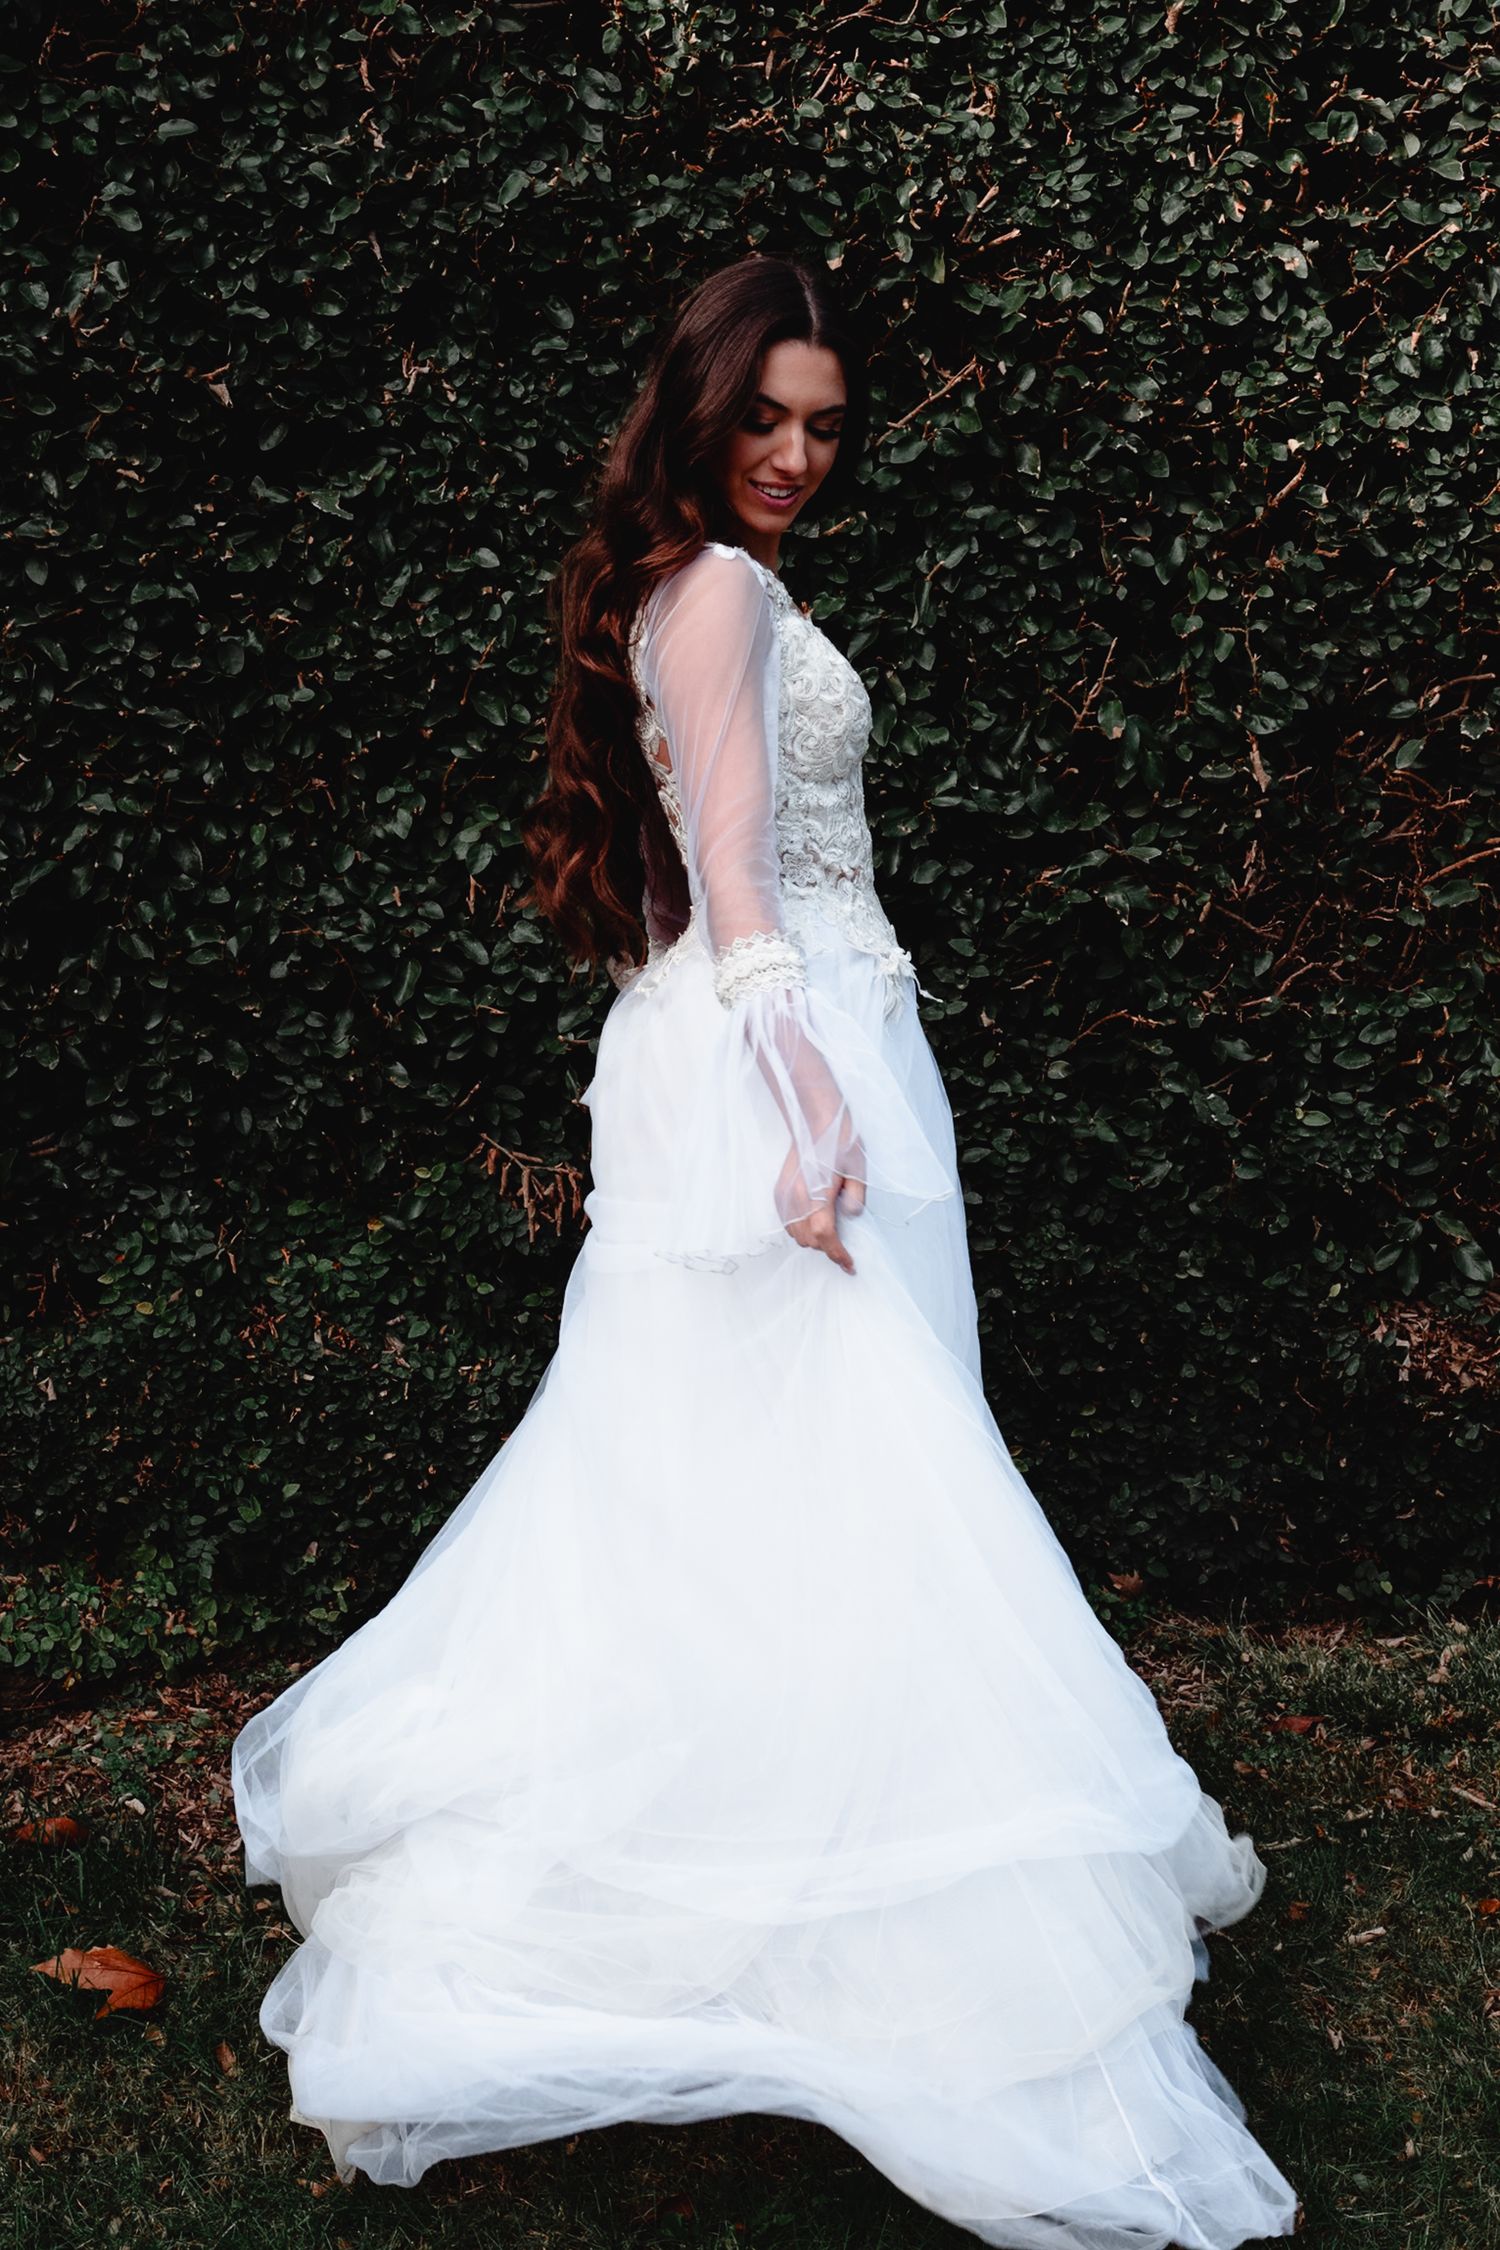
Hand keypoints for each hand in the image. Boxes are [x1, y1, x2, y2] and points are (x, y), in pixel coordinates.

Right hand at [777, 1137, 866, 1271]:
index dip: (838, 1255)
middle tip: (844, 1244)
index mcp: (817, 1195)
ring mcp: (784, 1195)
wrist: (814, 1118)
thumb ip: (856, 1196)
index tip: (849, 1266)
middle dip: (827, 1247)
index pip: (826, 1237)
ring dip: (812, 1239)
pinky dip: (798, 1228)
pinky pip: (786, 1221)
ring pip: (795, 1234)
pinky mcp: (779, 1190)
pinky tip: (812, 1220)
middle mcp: (796, 1198)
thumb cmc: (840, 1139)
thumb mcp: (858, 1168)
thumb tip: (851, 1216)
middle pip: (809, 1240)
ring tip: (828, 1231)